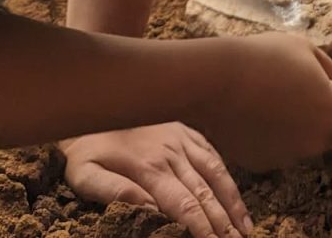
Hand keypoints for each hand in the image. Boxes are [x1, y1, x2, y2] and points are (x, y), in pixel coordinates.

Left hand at [60, 122, 251, 237]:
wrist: (94, 106)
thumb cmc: (85, 149)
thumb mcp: (85, 174)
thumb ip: (114, 192)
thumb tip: (148, 209)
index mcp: (149, 168)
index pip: (184, 205)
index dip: (202, 227)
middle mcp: (172, 153)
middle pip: (205, 193)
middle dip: (223, 222)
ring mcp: (182, 140)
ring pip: (216, 173)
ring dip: (232, 202)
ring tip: (245, 228)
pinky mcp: (185, 131)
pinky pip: (212, 154)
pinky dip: (226, 176)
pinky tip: (235, 194)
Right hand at [191, 33, 331, 171]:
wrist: (213, 83)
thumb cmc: (262, 59)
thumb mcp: (305, 50)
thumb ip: (330, 67)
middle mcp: (320, 139)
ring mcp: (293, 155)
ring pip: (315, 138)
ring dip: (313, 121)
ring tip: (292, 96)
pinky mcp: (268, 162)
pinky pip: (287, 146)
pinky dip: (285, 132)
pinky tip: (267, 111)